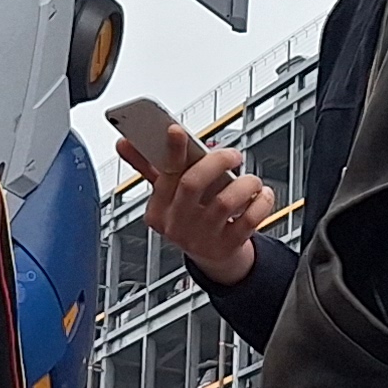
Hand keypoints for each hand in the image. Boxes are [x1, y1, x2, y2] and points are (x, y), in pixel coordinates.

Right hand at [121, 134, 272, 286]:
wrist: (215, 257)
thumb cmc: (191, 217)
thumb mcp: (169, 196)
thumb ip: (151, 168)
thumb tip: (125, 143)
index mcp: (159, 210)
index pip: (164, 175)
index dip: (171, 151)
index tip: (176, 130)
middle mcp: (178, 226)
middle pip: (192, 184)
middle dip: (216, 161)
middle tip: (232, 154)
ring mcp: (202, 239)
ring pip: (225, 202)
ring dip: (244, 183)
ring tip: (250, 179)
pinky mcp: (227, 247)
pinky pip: (249, 220)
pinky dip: (261, 202)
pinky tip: (261, 195)